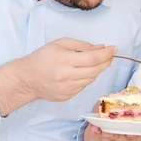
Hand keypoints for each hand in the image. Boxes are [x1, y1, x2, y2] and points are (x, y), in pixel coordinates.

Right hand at [0, 38, 116, 114]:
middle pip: (96, 70)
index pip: (93, 58)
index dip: (106, 54)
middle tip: (110, 55)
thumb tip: (101, 48)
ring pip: (91, 79)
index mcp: (65, 60)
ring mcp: (67, 88)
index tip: (114, 48)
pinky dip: (87, 78)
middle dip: (106, 62)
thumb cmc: (43, 57)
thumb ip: (81, 45)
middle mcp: (67, 76)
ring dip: (96, 70)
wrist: (27, 78)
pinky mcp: (67, 96)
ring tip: (93, 62)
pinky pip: (83, 86)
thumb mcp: (60, 44)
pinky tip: (81, 72)